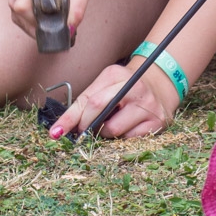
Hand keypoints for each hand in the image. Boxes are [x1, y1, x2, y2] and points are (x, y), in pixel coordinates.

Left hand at [49, 59, 181, 139]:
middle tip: (84, 132)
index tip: (56, 133)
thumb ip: (87, 102)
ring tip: (112, 124)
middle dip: (85, 126)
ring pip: (112, 130)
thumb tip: (63, 129)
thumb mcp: (106, 85)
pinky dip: (123, 138)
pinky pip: (129, 139)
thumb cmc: (125, 89)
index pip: (88, 99)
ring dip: (105, 134)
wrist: (160, 88)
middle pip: (99, 110)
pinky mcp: (157, 122)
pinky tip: (127, 127)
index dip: (70, 118)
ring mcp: (147, 105)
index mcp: (116, 75)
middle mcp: (134, 87)